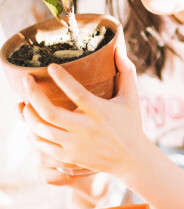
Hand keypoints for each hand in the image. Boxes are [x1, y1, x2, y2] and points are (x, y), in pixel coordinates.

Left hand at [22, 46, 147, 182]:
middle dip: (33, 94)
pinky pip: (43, 145)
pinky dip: (34, 132)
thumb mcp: (132, 97)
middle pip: (50, 113)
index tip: (50, 66)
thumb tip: (118, 49)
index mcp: (100, 112)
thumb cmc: (131, 124)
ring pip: (42, 129)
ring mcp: (76, 145)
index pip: (77, 93)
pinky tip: (33, 121)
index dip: (62, 79)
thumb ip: (126, 71)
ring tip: (25, 101)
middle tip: (26, 80)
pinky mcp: (69, 157)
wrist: (131, 160)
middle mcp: (86, 129)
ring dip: (29, 114)